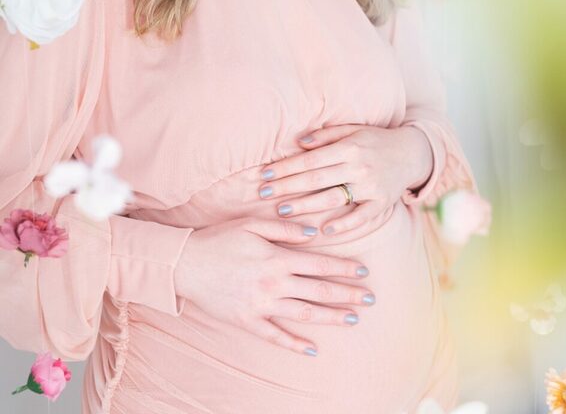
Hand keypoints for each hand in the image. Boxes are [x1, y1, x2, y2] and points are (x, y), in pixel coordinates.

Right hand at [174, 216, 375, 355]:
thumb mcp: (253, 224)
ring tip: (352, 320)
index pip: (319, 264)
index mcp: (277, 257)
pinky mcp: (247, 321)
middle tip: (370, 300)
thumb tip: (314, 233)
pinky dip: (293, 344)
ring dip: (330, 318)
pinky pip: (274, 336)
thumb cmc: (220, 239)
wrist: (186, 264)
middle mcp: (273, 283)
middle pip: (318, 291)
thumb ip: (285, 227)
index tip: (364, 271)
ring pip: (303, 314)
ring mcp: (261, 305)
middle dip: (347, 295)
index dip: (344, 268)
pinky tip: (311, 349)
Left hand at [258, 124, 433, 236]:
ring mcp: (371, 187)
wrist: (411, 154)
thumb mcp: (353, 130)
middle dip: (287, 187)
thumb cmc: (375, 140)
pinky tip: (323, 230)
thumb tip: (298, 143)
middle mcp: (359, 166)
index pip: (311, 159)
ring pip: (333, 198)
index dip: (286, 167)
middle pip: (317, 179)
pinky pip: (360, 217)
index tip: (265, 174)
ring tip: (283, 210)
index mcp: (349, 146)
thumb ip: (326, 136)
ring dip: (306, 206)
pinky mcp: (382, 204)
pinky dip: (343, 225)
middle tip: (263, 194)